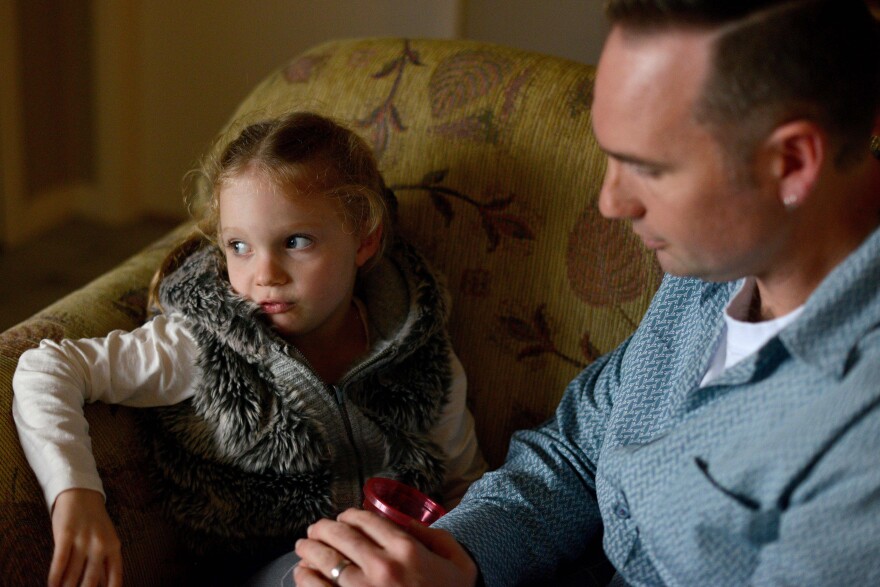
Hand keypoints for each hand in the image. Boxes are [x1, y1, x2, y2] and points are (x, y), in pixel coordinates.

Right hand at [50, 488, 122, 586]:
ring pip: (72, 574)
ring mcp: (83, 539)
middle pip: (90, 581)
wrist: (82, 495)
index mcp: (114, 547)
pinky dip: (54, 578)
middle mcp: (101, 545)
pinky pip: (59, 562)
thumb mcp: (107, 541)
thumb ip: (105, 564)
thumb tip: (105, 586)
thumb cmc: (95, 523)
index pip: (115, 577)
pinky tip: (52, 586)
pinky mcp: (66, 534)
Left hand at [294, 508, 477, 586]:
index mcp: (406, 550)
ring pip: (326, 562)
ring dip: (309, 551)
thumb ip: (428, 534)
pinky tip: (303, 574)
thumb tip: (399, 519)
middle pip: (342, 537)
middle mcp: (383, 567)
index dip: (349, 515)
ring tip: (303, 548)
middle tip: (314, 529)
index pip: (366, 520)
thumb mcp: (454, 559)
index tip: (342, 518)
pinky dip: (306, 579)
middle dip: (322, 529)